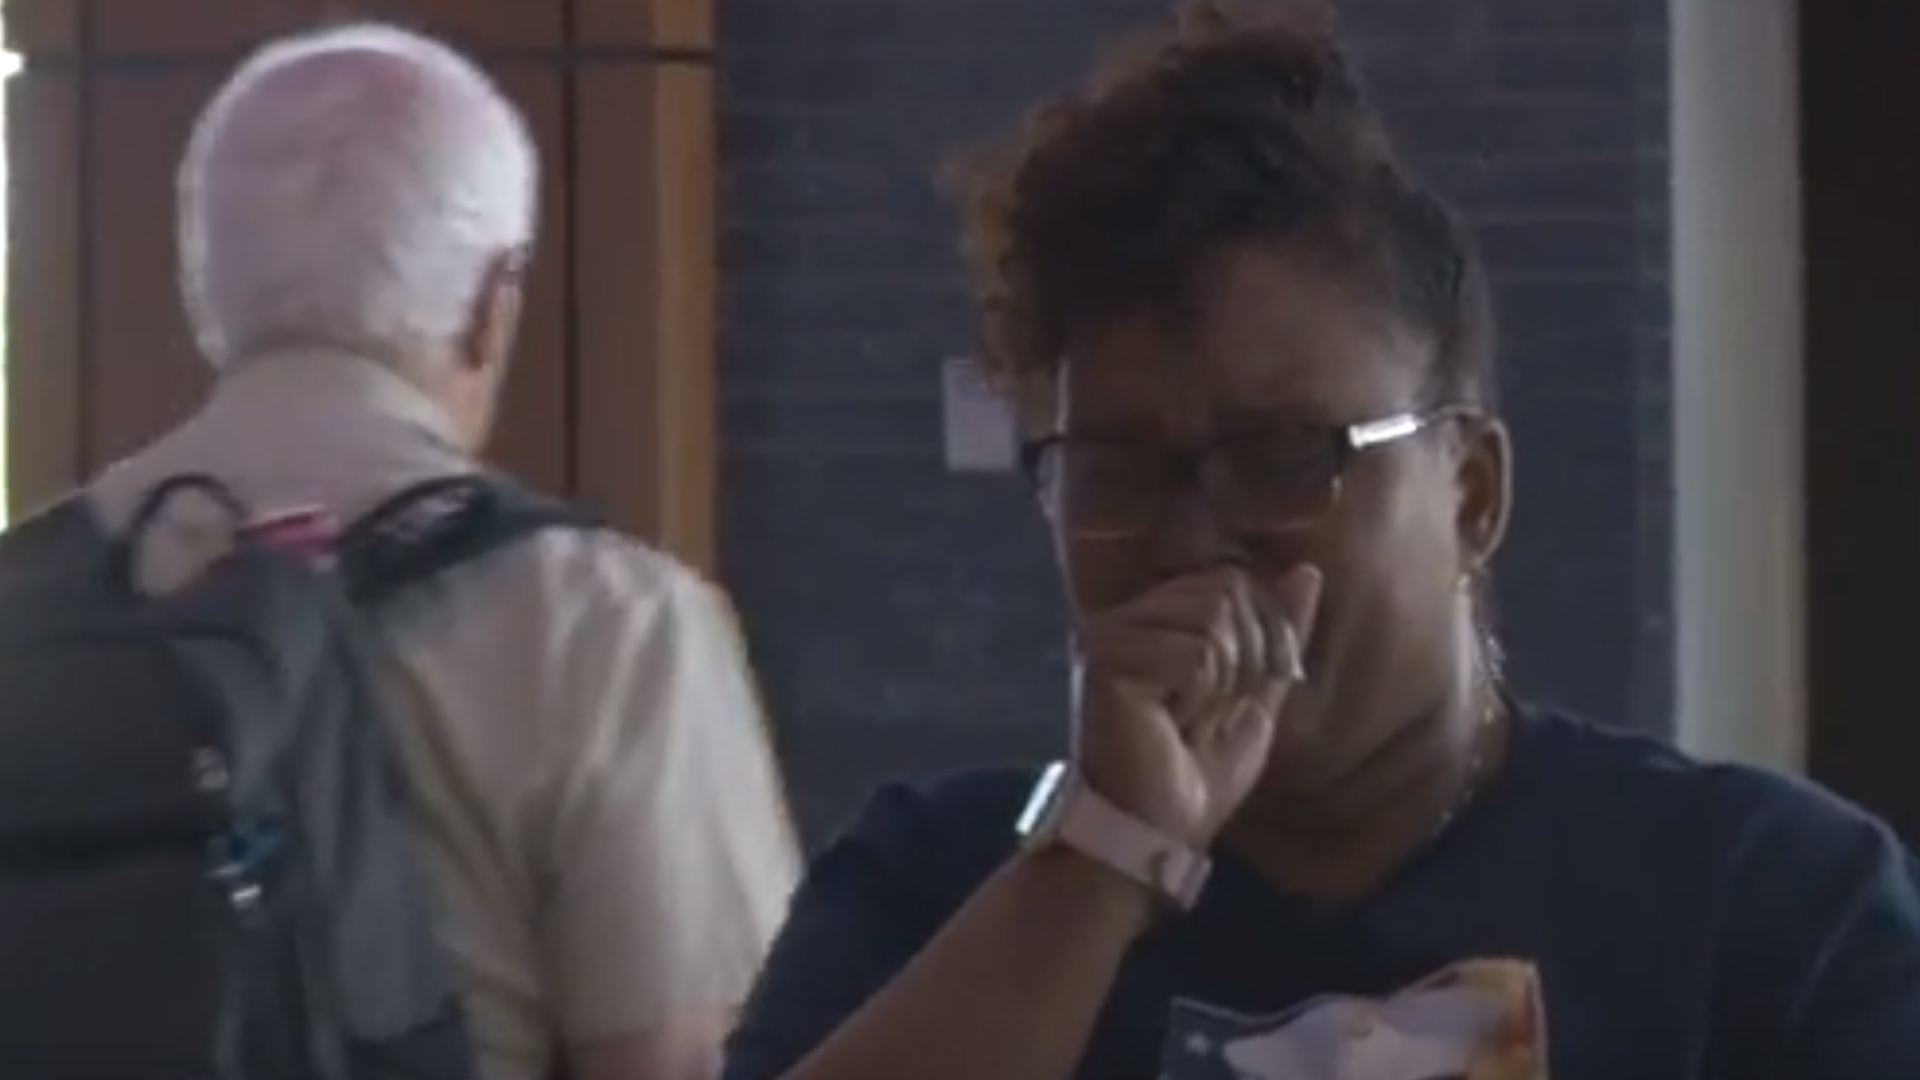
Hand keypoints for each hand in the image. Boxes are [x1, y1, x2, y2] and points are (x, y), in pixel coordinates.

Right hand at [1073, 565, 1321, 847]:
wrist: (1155, 829)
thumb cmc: (1198, 769)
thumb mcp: (1258, 695)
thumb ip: (1280, 634)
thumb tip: (1307, 572)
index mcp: (1163, 614)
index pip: (1237, 579)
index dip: (1265, 634)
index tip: (1242, 692)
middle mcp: (1133, 612)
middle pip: (1228, 589)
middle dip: (1246, 658)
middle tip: (1213, 708)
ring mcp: (1114, 631)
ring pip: (1213, 616)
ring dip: (1221, 679)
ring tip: (1189, 715)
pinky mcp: (1107, 660)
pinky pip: (1194, 653)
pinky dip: (1198, 695)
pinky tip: (1170, 721)